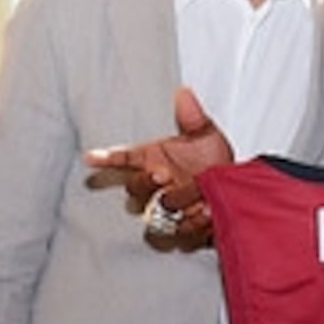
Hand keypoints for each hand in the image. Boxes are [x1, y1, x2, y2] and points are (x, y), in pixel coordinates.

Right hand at [84, 87, 233, 244]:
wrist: (234, 187)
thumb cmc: (213, 159)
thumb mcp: (206, 134)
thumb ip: (192, 116)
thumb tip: (183, 92)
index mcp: (154, 159)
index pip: (124, 158)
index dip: (106, 158)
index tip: (89, 158)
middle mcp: (155, 184)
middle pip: (133, 187)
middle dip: (144, 182)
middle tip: (163, 175)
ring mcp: (165, 207)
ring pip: (152, 210)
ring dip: (173, 202)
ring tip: (197, 194)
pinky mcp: (179, 227)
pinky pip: (174, 231)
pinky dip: (191, 222)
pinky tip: (206, 212)